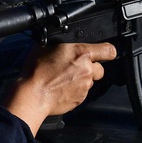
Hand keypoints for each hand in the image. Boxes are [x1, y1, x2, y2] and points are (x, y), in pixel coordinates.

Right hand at [3, 41, 117, 135]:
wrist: (33, 95)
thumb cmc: (36, 71)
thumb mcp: (46, 46)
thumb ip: (63, 44)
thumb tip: (65, 43)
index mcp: (81, 53)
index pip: (108, 50)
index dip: (107, 51)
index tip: (104, 53)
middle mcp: (87, 70)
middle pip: (99, 69)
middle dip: (90, 68)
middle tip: (74, 68)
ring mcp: (85, 86)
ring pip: (90, 81)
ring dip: (81, 79)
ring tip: (64, 79)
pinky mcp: (80, 99)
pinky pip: (82, 93)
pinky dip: (75, 90)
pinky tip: (61, 88)